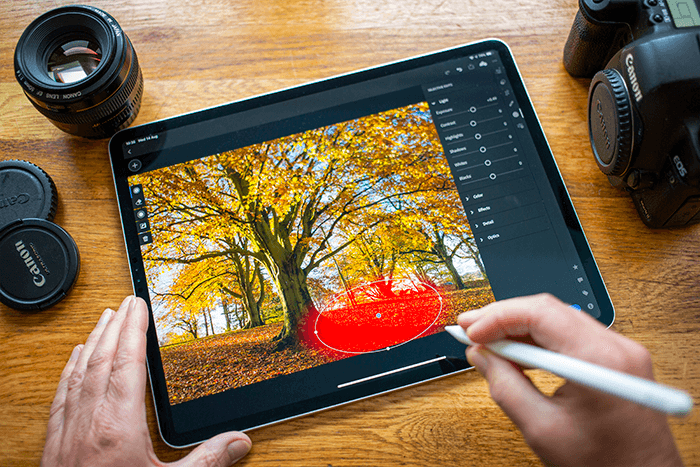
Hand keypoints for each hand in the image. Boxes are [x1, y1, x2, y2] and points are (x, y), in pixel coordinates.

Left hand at [42, 296, 251, 466]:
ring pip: (77, 372)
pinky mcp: (53, 442)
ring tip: (102, 319)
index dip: (133, 329)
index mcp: (117, 425)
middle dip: (114, 325)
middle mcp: (87, 421)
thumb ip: (206, 462)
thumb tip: (239, 442)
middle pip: (100, 359)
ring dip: (91, 341)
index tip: (138, 305)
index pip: (126, 362)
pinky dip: (68, 368)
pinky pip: (61, 393)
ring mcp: (66, 430)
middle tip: (125, 302)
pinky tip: (73, 358)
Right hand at [458, 293, 683, 466]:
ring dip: (520, 327)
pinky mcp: (619, 359)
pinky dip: (540, 340)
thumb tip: (481, 356)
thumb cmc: (606, 465)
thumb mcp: (542, 429)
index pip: (540, 313)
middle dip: (504, 318)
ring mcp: (622, 351)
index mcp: (600, 359)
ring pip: (559, 319)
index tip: (470, 330)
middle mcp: (617, 346)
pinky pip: (572, 335)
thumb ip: (505, 386)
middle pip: (549, 310)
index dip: (498, 317)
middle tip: (470, 329)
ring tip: (488, 341)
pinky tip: (518, 352)